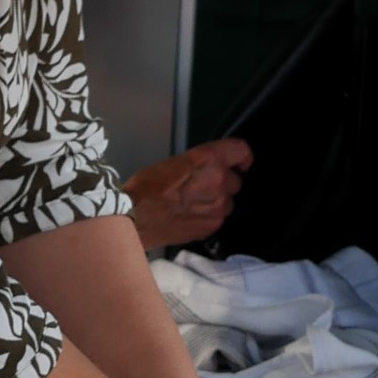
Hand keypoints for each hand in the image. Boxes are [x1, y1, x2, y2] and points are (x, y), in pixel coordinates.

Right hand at [123, 138, 252, 253]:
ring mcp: (218, 207)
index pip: (241, 151)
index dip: (242, 157)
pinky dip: (209, 217)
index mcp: (209, 160)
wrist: (134, 218)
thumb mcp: (173, 163)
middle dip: (223, 182)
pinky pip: (218, 218)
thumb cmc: (145, 188)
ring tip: (193, 204)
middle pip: (235, 180)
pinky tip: (190, 216)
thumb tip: (208, 169)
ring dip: (217, 201)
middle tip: (202, 186)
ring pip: (228, 202)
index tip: (241, 163)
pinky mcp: (212, 226)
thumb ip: (198, 165)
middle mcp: (219, 182)